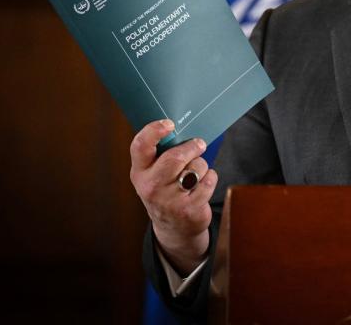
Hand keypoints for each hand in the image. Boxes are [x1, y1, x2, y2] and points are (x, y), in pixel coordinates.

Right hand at [130, 119, 217, 274]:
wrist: (173, 227)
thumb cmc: (165, 189)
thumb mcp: (154, 173)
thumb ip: (161, 153)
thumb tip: (181, 127)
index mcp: (140, 172)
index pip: (141, 146)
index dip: (154, 131)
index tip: (169, 123)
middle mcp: (151, 186)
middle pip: (175, 157)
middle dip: (192, 147)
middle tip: (199, 144)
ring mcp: (169, 200)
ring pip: (196, 168)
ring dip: (201, 165)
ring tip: (195, 173)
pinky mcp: (189, 209)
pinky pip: (208, 180)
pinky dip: (210, 177)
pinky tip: (202, 184)